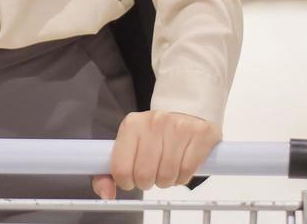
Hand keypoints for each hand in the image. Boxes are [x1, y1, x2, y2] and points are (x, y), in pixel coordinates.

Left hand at [93, 111, 220, 197]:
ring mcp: (178, 127)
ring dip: (166, 181)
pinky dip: (182, 178)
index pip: (120, 168)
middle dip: (147, 183)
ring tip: (166, 170)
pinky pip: (187, 172)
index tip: (131, 179)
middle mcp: (153, 122)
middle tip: (151, 175)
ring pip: (167, 176)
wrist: (187, 112)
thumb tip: (106, 194)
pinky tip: (180, 167)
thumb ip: (111, 171)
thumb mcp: (129, 145)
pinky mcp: (200, 134)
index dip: (126, 182)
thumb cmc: (155, 135)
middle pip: (144, 175)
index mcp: (131, 124)